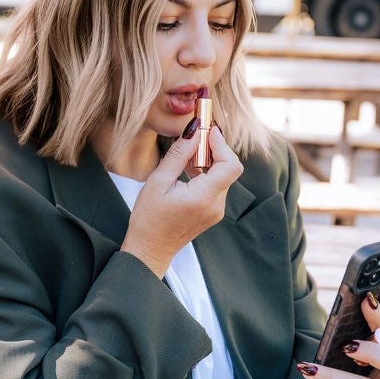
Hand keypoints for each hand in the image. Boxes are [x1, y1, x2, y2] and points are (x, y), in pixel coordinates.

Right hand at [120, 124, 242, 277]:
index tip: (208, 130)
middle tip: (194, 138)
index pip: (230, 165)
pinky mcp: (214, 212)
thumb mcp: (158, 181)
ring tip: (185, 157)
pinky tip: (187, 171)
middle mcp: (216, 205)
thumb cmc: (149, 218)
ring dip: (209, 161)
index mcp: (203, 198)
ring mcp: (217, 210)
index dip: (222, 144)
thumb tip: (194, 130)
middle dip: (214, 149)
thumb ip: (178, 154)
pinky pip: (217, 186)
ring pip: (223, 176)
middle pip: (228, 168)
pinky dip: (206, 173)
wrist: (150, 249)